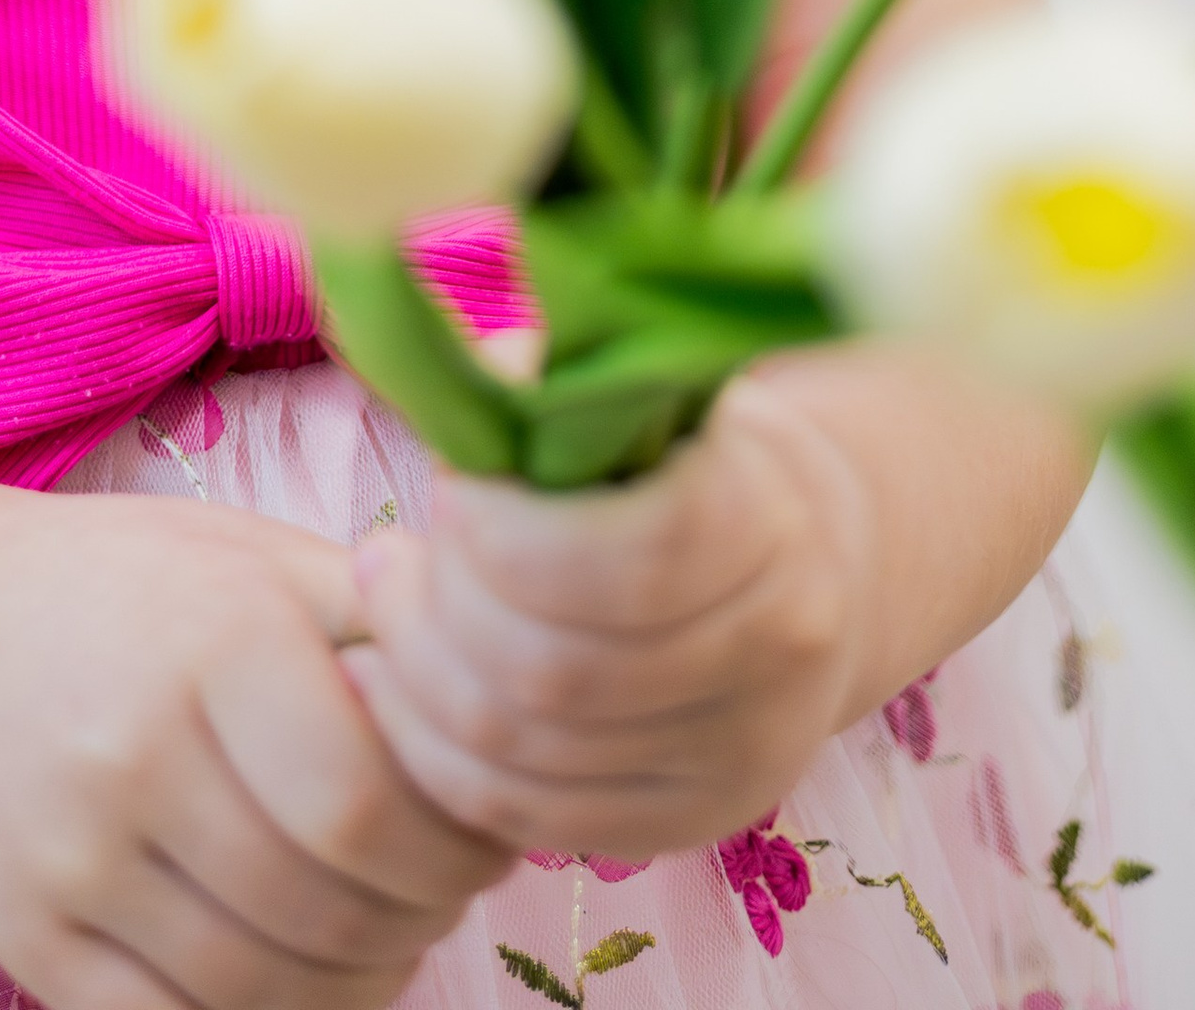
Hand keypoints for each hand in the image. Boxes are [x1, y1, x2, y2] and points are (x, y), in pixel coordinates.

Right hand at [0, 492, 513, 1009]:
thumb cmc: (142, 590)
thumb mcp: (261, 557)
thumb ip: (381, 619)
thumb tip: (513, 667)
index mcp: (210, 636)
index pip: (367, 806)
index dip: (455, 847)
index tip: (488, 836)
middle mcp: (129, 750)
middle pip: (324, 907)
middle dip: (421, 917)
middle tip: (447, 889)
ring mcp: (67, 857)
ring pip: (258, 985)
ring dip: (357, 982)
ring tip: (389, 933)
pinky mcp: (25, 938)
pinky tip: (303, 972)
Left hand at [346, 370, 873, 860]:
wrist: (811, 572)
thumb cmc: (703, 458)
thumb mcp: (662, 390)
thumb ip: (571, 378)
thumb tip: (483, 370)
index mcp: (772, 528)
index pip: (623, 561)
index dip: (503, 530)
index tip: (449, 484)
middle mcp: (772, 661)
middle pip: (556, 670)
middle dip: (442, 608)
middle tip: (390, 554)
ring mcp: (733, 761)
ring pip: (525, 750)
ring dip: (419, 676)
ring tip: (383, 603)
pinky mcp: (682, 823)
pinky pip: (522, 816)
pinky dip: (431, 752)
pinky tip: (392, 683)